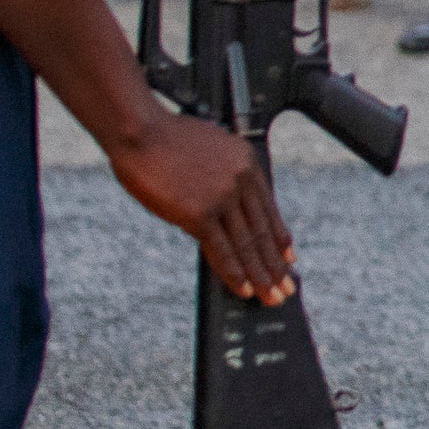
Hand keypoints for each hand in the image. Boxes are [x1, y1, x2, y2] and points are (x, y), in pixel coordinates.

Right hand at [113, 112, 296, 303]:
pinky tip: (244, 288)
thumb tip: (228, 207)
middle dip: (276, 265)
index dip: (280, 238)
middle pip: (262, 231)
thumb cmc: (165, 140)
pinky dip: (234, 272)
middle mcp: (241, 181)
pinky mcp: (199, 213)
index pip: (269, 209)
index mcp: (247, 163)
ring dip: (260, 275)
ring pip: (246, 244)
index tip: (289, 258)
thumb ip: (225, 176)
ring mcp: (222, 198)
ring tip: (272, 296)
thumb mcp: (211, 149)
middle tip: (287, 288)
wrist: (140, 132)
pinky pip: (221, 250)